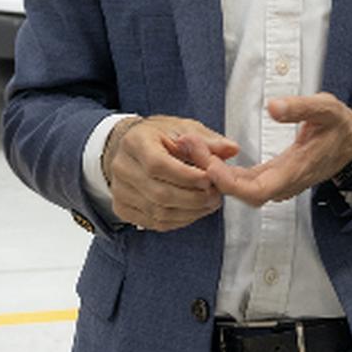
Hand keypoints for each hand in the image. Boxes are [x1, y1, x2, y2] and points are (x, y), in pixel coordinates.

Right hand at [104, 116, 238, 232]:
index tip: (208, 179)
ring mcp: (119, 190)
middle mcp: (122, 167)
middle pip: (159, 193)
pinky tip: (192, 211)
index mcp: (135, 142)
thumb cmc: (159, 137)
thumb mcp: (183, 128)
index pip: (158, 165)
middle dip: (193, 198)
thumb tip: (231, 149)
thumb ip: (208, 140)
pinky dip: (178, 220)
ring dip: (189, 212)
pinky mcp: (122, 208)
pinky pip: (154, 222)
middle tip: (215, 196)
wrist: (131, 148)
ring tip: (208, 203)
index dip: (186, 176)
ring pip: (158, 212)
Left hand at [193, 94, 351, 207]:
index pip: (258, 190)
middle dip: (212, 173)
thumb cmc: (339, 126)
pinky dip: (225, 171)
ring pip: (241, 188)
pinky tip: (209, 155)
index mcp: (296, 171)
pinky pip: (245, 181)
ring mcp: (278, 182)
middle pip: (242, 191)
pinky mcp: (273, 177)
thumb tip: (273, 107)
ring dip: (215, 172)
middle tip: (190, 146)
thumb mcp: (326, 109)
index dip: (231, 183)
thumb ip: (301, 108)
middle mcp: (284, 183)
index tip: (210, 166)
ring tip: (192, 147)